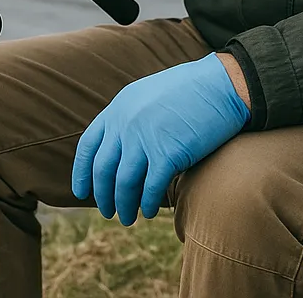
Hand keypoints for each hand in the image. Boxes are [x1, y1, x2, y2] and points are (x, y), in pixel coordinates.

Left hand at [71, 53, 249, 225]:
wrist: (221, 85)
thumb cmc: (189, 91)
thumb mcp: (148, 96)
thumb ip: (129, 118)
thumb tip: (120, 149)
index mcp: (118, 107)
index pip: (88, 145)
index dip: (82, 172)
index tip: (81, 192)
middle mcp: (125, 123)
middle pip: (104, 169)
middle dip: (103, 195)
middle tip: (108, 212)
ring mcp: (144, 138)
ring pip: (124, 183)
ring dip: (124, 205)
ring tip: (128, 218)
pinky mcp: (167, 153)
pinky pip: (150, 188)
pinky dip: (147, 203)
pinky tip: (149, 211)